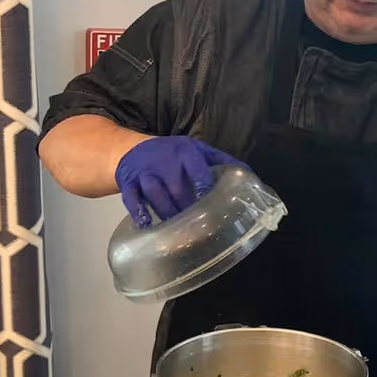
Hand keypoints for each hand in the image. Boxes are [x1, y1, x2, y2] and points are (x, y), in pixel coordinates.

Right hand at [116, 137, 243, 226]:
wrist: (134, 149)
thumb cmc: (174, 154)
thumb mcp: (198, 151)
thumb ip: (222, 161)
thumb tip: (248, 175)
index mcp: (186, 152)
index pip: (198, 170)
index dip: (204, 187)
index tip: (211, 205)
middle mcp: (165, 160)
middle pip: (176, 187)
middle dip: (185, 207)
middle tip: (196, 225)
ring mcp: (145, 171)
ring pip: (154, 192)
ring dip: (165, 211)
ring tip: (174, 226)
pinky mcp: (127, 181)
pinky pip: (130, 197)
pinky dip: (137, 212)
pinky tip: (146, 225)